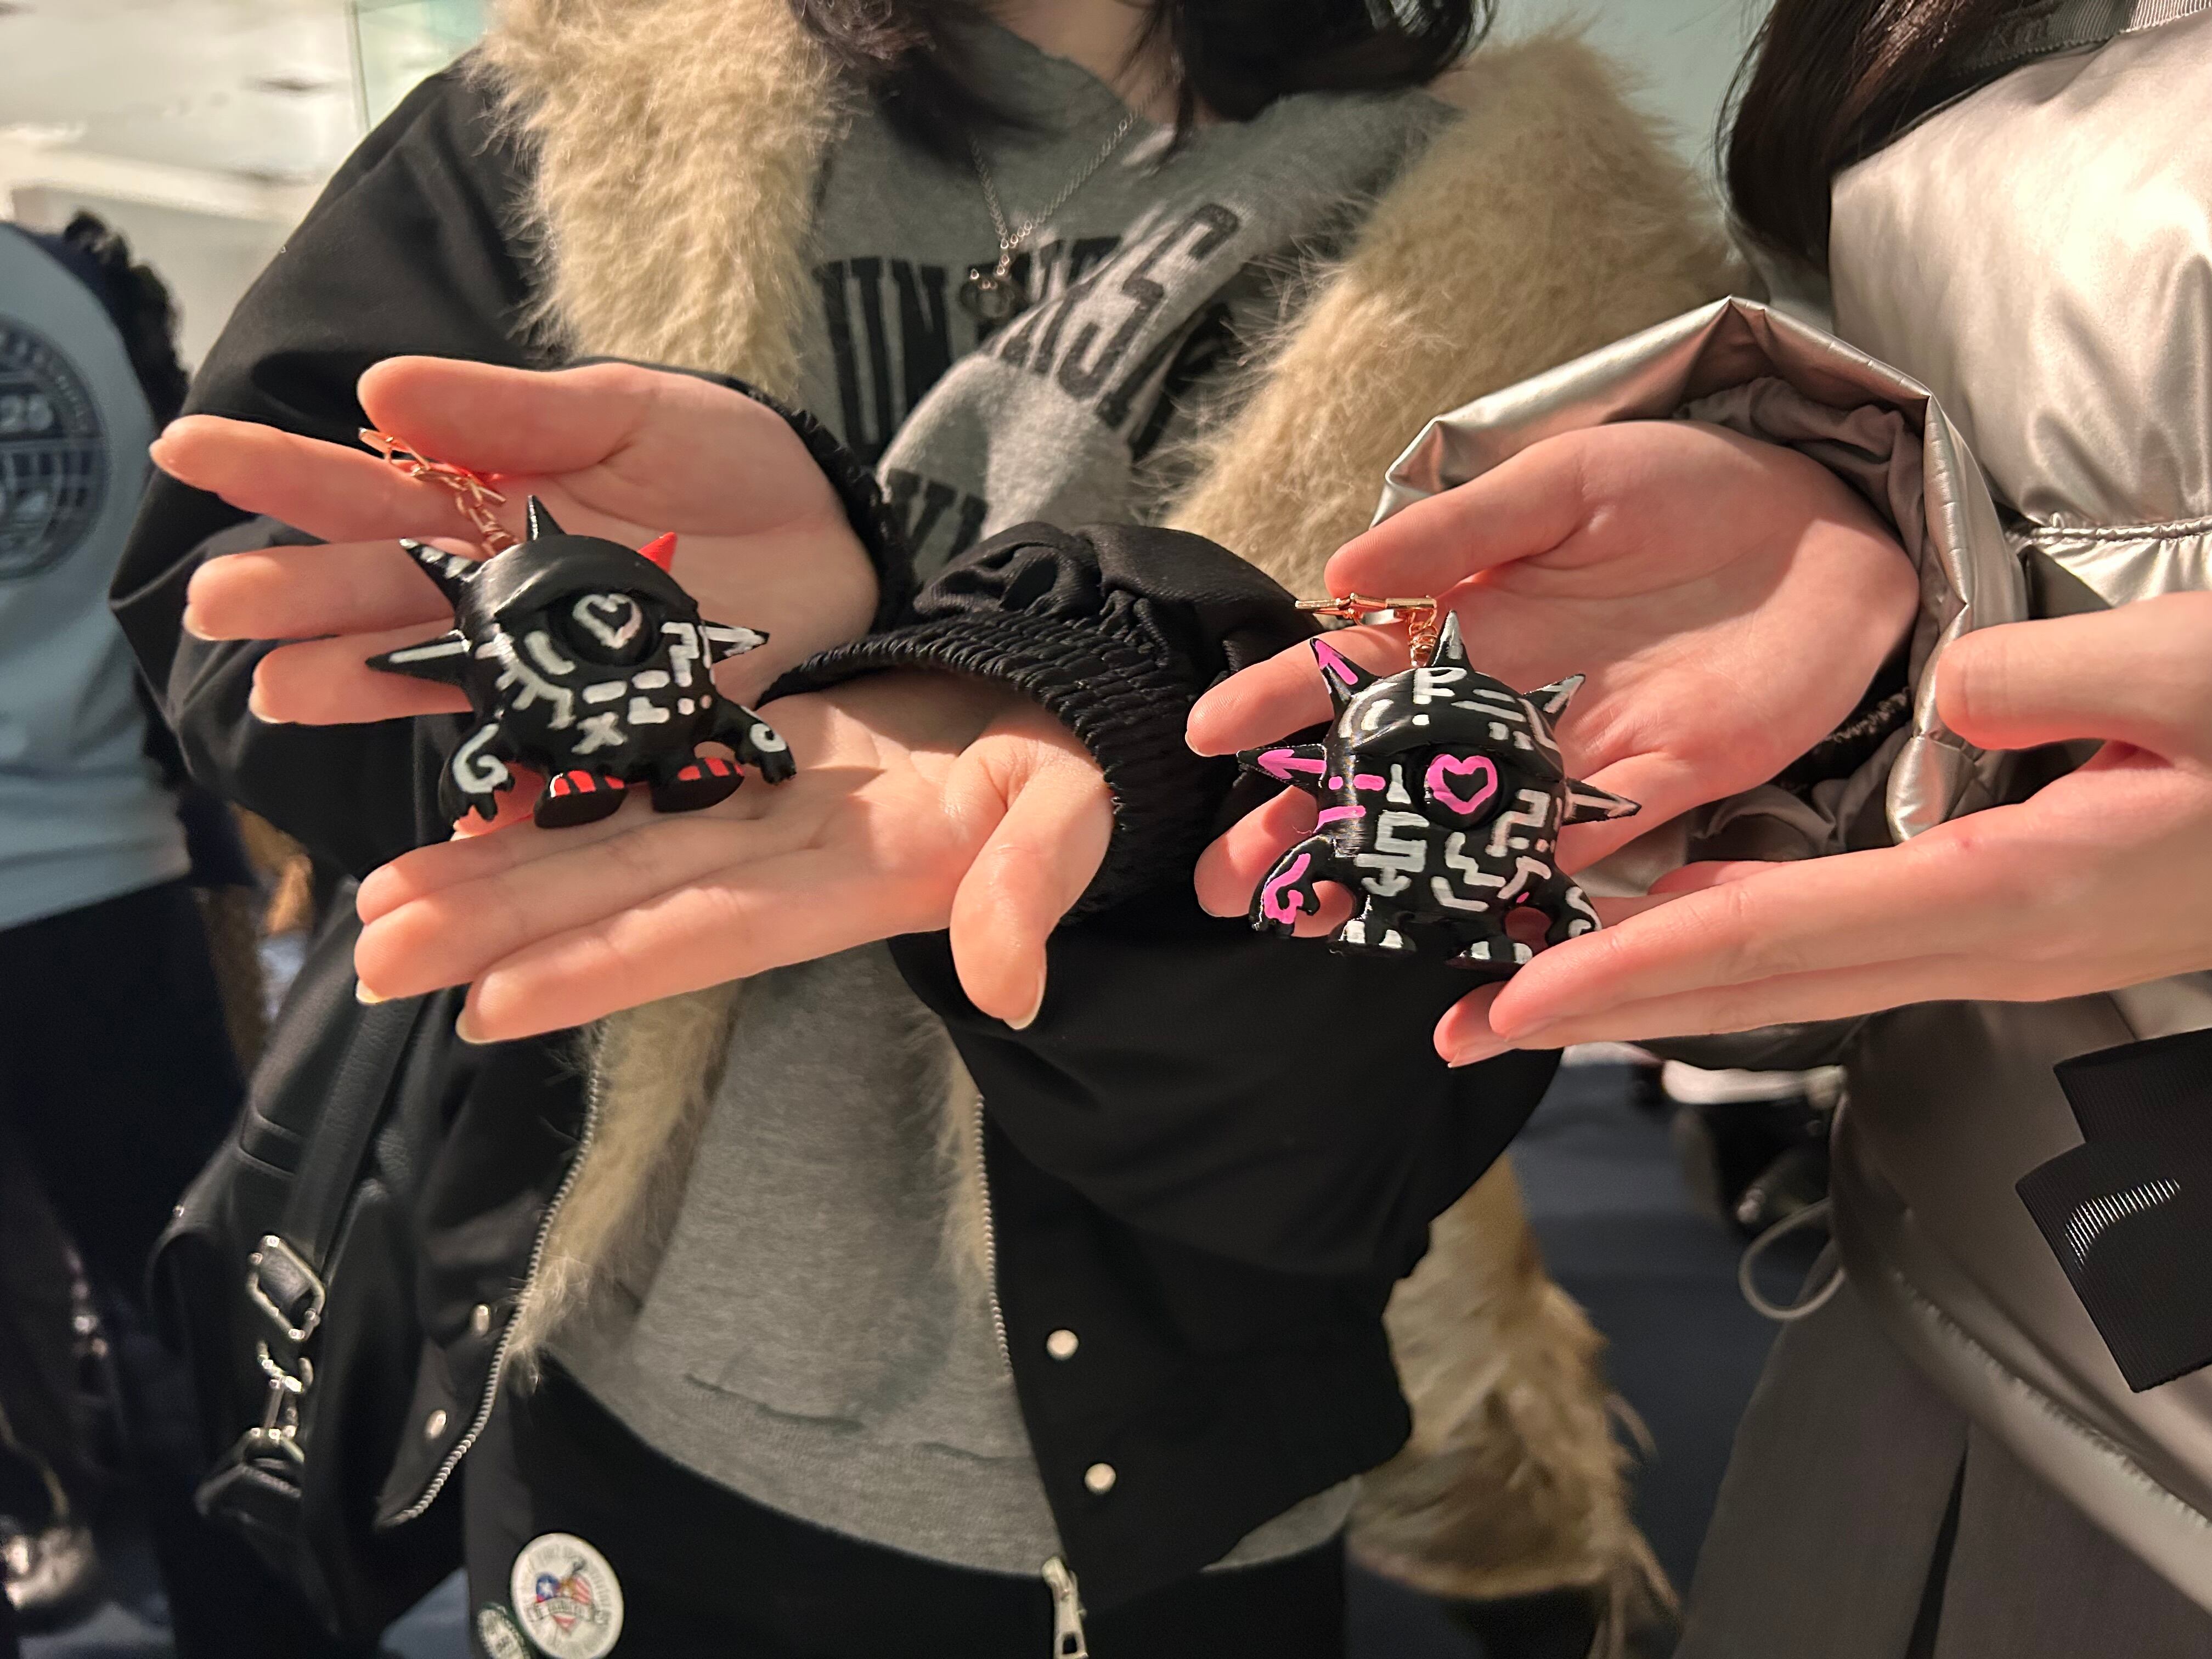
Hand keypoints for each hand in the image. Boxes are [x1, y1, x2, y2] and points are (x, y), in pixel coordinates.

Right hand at [162, 357, 876, 726]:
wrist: (840, 539)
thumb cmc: (731, 463)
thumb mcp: (629, 412)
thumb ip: (513, 410)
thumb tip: (379, 386)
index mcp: (489, 508)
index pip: (368, 489)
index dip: (280, 472)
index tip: (184, 446)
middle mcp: (500, 598)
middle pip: (384, 597)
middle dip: (300, 597)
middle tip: (216, 604)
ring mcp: (550, 669)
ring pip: (441, 683)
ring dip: (365, 688)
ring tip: (287, 690)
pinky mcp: (617, 727)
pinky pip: (548, 767)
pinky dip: (505, 794)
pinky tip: (453, 814)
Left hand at [350, 674, 1112, 1038]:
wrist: (1054, 703)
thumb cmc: (1074, 761)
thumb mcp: (1072, 811)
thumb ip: (1033, 885)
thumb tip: (1012, 989)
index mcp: (853, 877)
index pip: (710, 931)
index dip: (602, 968)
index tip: (488, 1005)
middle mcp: (782, 859)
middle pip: (623, 900)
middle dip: (499, 929)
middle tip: (370, 957)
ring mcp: (757, 812)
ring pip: (606, 847)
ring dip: (495, 878)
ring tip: (378, 905)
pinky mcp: (747, 758)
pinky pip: (632, 784)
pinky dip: (548, 804)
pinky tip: (465, 815)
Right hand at [1187, 419, 1918, 931]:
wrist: (1825, 525)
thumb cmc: (1681, 488)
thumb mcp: (1561, 482)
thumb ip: (1459, 527)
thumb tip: (1344, 570)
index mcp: (1467, 625)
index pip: (1349, 672)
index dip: (1276, 704)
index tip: (1207, 736)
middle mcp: (1502, 705)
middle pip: (1381, 778)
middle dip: (1299, 829)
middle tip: (1227, 880)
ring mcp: (1570, 756)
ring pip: (1455, 833)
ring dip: (1381, 879)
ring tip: (1305, 920)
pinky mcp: (1653, 790)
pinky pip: (1574, 852)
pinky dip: (1519, 889)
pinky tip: (1455, 921)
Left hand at [1442, 594, 2211, 1058]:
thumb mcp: (2200, 671)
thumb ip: (2049, 684)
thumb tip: (1944, 695)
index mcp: (2009, 896)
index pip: (1772, 939)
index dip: (1632, 971)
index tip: (1514, 997)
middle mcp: (1978, 944)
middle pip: (1748, 989)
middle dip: (1594, 1012)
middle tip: (1458, 1030)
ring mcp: (1988, 947)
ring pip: (1779, 983)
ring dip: (1644, 994)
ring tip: (1521, 998)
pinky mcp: (2000, 922)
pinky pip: (1828, 951)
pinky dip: (1727, 956)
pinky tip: (1666, 947)